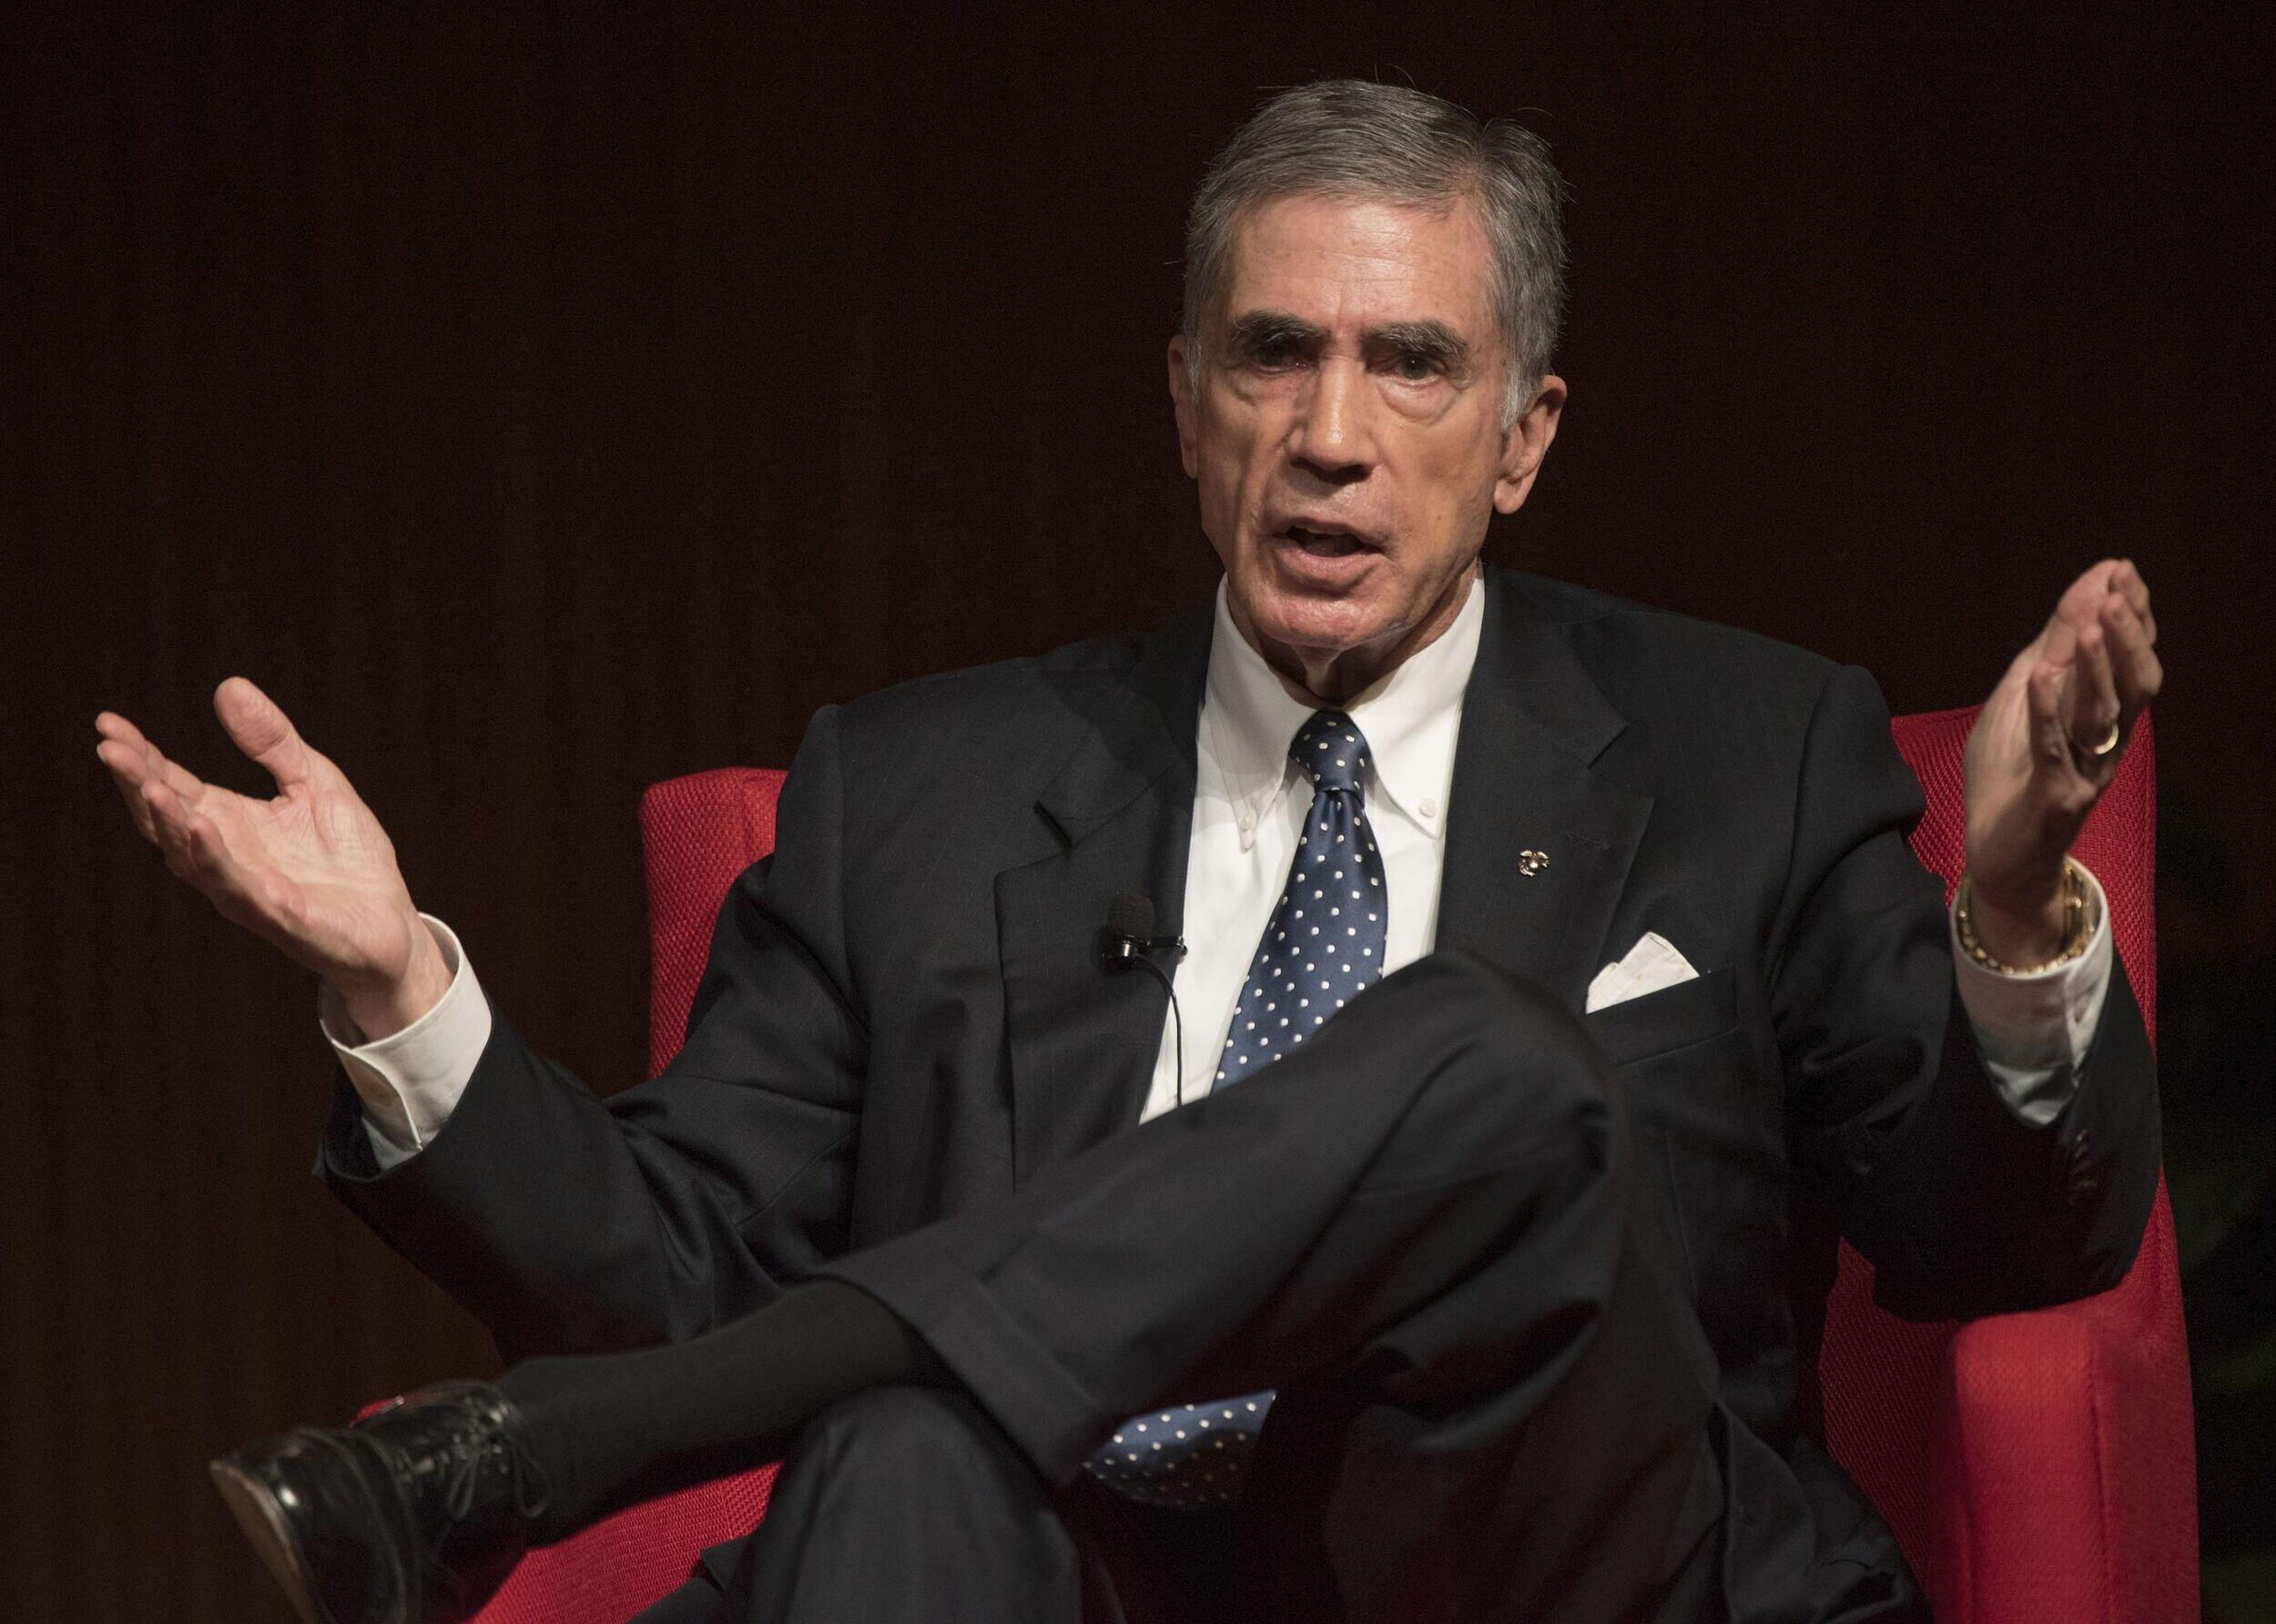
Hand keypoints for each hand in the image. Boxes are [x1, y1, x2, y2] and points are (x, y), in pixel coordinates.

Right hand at [95, 678, 451, 1038]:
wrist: (391, 923)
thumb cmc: (347, 857)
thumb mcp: (314, 781)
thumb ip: (273, 741)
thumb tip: (228, 684)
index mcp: (227, 823)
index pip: (171, 784)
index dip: (140, 756)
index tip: (107, 723)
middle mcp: (224, 857)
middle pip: (167, 819)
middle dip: (137, 783)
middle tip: (109, 747)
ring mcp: (247, 889)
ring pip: (193, 857)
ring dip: (169, 821)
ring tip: (149, 786)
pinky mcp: (279, 915)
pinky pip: (240, 888)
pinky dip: (216, 860)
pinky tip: (202, 828)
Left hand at [1963, 559, 2161, 962]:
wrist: (1998, 859)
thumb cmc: (2010, 775)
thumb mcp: (2020, 703)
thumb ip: (2046, 656)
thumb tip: (2075, 600)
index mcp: (2103, 716)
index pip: (2128, 658)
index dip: (2129, 615)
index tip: (2119, 569)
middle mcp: (2106, 740)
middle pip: (2134, 682)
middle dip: (2126, 634)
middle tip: (2116, 589)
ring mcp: (2086, 770)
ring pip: (2104, 713)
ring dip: (2095, 666)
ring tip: (2087, 623)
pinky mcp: (2058, 797)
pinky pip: (2054, 750)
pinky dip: (2047, 712)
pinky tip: (2043, 678)